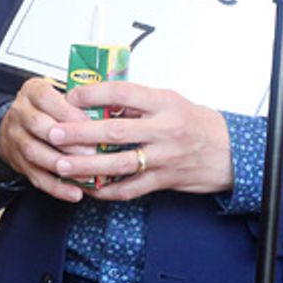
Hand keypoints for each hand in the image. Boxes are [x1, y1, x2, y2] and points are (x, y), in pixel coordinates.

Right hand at [0, 77, 93, 201]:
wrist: (16, 125)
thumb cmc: (48, 109)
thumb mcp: (60, 95)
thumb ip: (82, 102)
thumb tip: (116, 113)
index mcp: (32, 92)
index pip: (47, 98)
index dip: (69, 112)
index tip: (91, 123)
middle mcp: (20, 113)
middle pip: (39, 126)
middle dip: (68, 141)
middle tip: (92, 151)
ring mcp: (15, 138)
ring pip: (35, 153)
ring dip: (62, 165)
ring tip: (87, 174)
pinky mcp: (17, 162)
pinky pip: (36, 176)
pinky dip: (56, 187)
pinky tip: (75, 193)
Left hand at [47, 82, 232, 200]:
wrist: (228, 150)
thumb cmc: (195, 122)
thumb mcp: (169, 101)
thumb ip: (136, 101)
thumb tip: (97, 99)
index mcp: (163, 103)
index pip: (123, 93)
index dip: (93, 94)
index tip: (71, 96)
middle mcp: (164, 129)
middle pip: (114, 132)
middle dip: (79, 133)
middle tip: (54, 133)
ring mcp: (163, 157)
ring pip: (118, 164)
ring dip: (86, 166)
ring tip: (62, 164)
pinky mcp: (163, 180)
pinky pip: (129, 188)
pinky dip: (106, 190)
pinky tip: (87, 187)